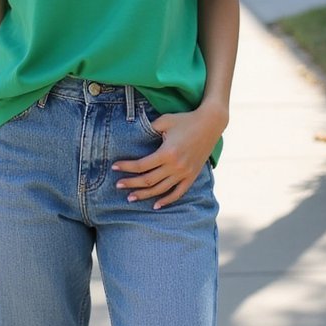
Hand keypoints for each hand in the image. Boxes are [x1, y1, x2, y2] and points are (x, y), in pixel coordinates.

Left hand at [112, 102, 227, 208]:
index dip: (126, 167)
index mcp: (167, 153)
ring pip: (160, 189)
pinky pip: (178, 193)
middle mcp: (175, 166)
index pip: (141, 165)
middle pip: (148, 180)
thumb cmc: (186, 120)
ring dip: (144, 195)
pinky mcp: (192, 176)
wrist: (211, 124)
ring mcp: (184, 173)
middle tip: (118, 185)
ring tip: (130, 198)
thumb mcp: (165, 120)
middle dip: (131, 184)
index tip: (114, 167)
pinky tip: (156, 205)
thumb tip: (133, 133)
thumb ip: (149, 128)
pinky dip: (167, 200)